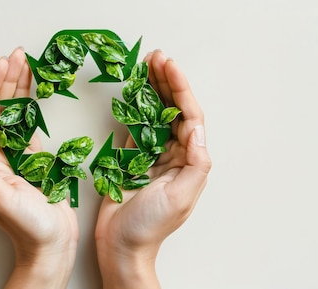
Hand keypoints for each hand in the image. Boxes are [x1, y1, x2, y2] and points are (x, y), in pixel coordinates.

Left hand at [0, 47, 77, 288]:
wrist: (51, 247)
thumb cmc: (28, 228)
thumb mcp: (2, 198)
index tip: (4, 66)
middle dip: (5, 80)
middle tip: (17, 55)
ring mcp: (13, 156)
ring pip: (13, 114)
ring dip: (18, 88)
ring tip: (26, 63)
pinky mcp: (32, 159)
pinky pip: (28, 125)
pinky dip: (31, 105)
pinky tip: (34, 91)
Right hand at [95, 50, 211, 288]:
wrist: (120, 246)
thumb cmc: (151, 226)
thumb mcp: (180, 197)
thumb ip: (194, 163)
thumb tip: (197, 130)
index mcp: (189, 161)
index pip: (189, 116)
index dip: (180, 89)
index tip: (169, 66)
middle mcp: (174, 154)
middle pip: (173, 109)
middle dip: (167, 81)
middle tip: (156, 57)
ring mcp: (153, 154)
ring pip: (155, 113)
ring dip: (152, 89)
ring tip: (146, 64)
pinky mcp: (132, 157)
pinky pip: (137, 126)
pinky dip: (135, 107)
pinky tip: (134, 91)